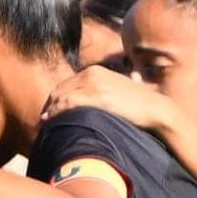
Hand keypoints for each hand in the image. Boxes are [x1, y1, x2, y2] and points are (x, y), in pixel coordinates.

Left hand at [42, 66, 169, 132]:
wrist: (154, 108)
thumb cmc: (136, 104)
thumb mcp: (114, 90)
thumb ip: (99, 91)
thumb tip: (89, 103)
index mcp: (95, 71)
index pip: (65, 85)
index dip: (54, 101)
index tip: (48, 115)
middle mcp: (92, 73)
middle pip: (59, 90)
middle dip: (48, 107)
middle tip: (42, 122)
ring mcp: (94, 84)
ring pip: (60, 96)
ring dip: (50, 111)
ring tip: (44, 126)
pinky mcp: (97, 97)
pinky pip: (68, 103)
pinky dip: (56, 112)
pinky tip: (50, 122)